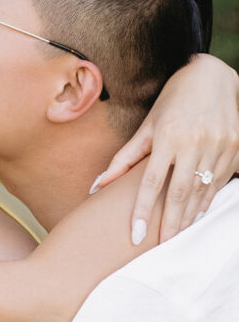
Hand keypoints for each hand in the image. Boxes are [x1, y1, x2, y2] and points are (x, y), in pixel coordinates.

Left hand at [96, 54, 238, 243]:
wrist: (212, 76)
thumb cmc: (173, 102)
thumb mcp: (148, 126)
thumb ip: (124, 158)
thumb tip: (96, 186)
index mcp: (168, 137)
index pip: (151, 183)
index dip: (141, 210)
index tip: (134, 234)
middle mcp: (194, 142)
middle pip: (179, 193)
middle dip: (169, 223)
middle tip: (160, 245)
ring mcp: (218, 145)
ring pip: (201, 190)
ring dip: (188, 215)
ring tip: (176, 234)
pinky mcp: (234, 146)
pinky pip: (219, 181)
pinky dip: (207, 200)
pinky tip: (196, 214)